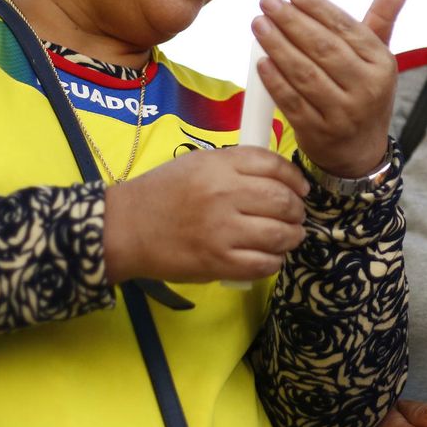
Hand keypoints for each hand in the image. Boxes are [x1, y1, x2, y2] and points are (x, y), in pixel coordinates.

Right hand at [103, 145, 308, 282]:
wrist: (125, 228)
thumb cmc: (162, 193)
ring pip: (280, 234)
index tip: (301, 189)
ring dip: (292, 237)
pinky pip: (263, 264)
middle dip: (297, 210)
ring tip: (290, 237)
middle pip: (283, 200)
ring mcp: (222, 230)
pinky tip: (270, 257)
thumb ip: (236, 165)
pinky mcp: (218, 262)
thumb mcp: (198, 163)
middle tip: (296, 216)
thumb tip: (278, 177)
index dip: (295, 179)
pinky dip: (274, 261)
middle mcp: (225, 194)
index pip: (274, 165)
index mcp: (220, 165)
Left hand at [254, 0, 410, 177]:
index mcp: (382, 63)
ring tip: (259, 24)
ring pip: (305, 74)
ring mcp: (343, 113)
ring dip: (278, 46)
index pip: (346, 28)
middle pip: (324, 49)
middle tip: (268, 2)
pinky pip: (292, 102)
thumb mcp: (379, 57)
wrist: (361, 151)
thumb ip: (383, 18)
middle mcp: (367, 88)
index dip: (318, 7)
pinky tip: (261, 61)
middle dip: (292, 22)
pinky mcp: (319, 132)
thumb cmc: (366, 92)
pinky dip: (275, 81)